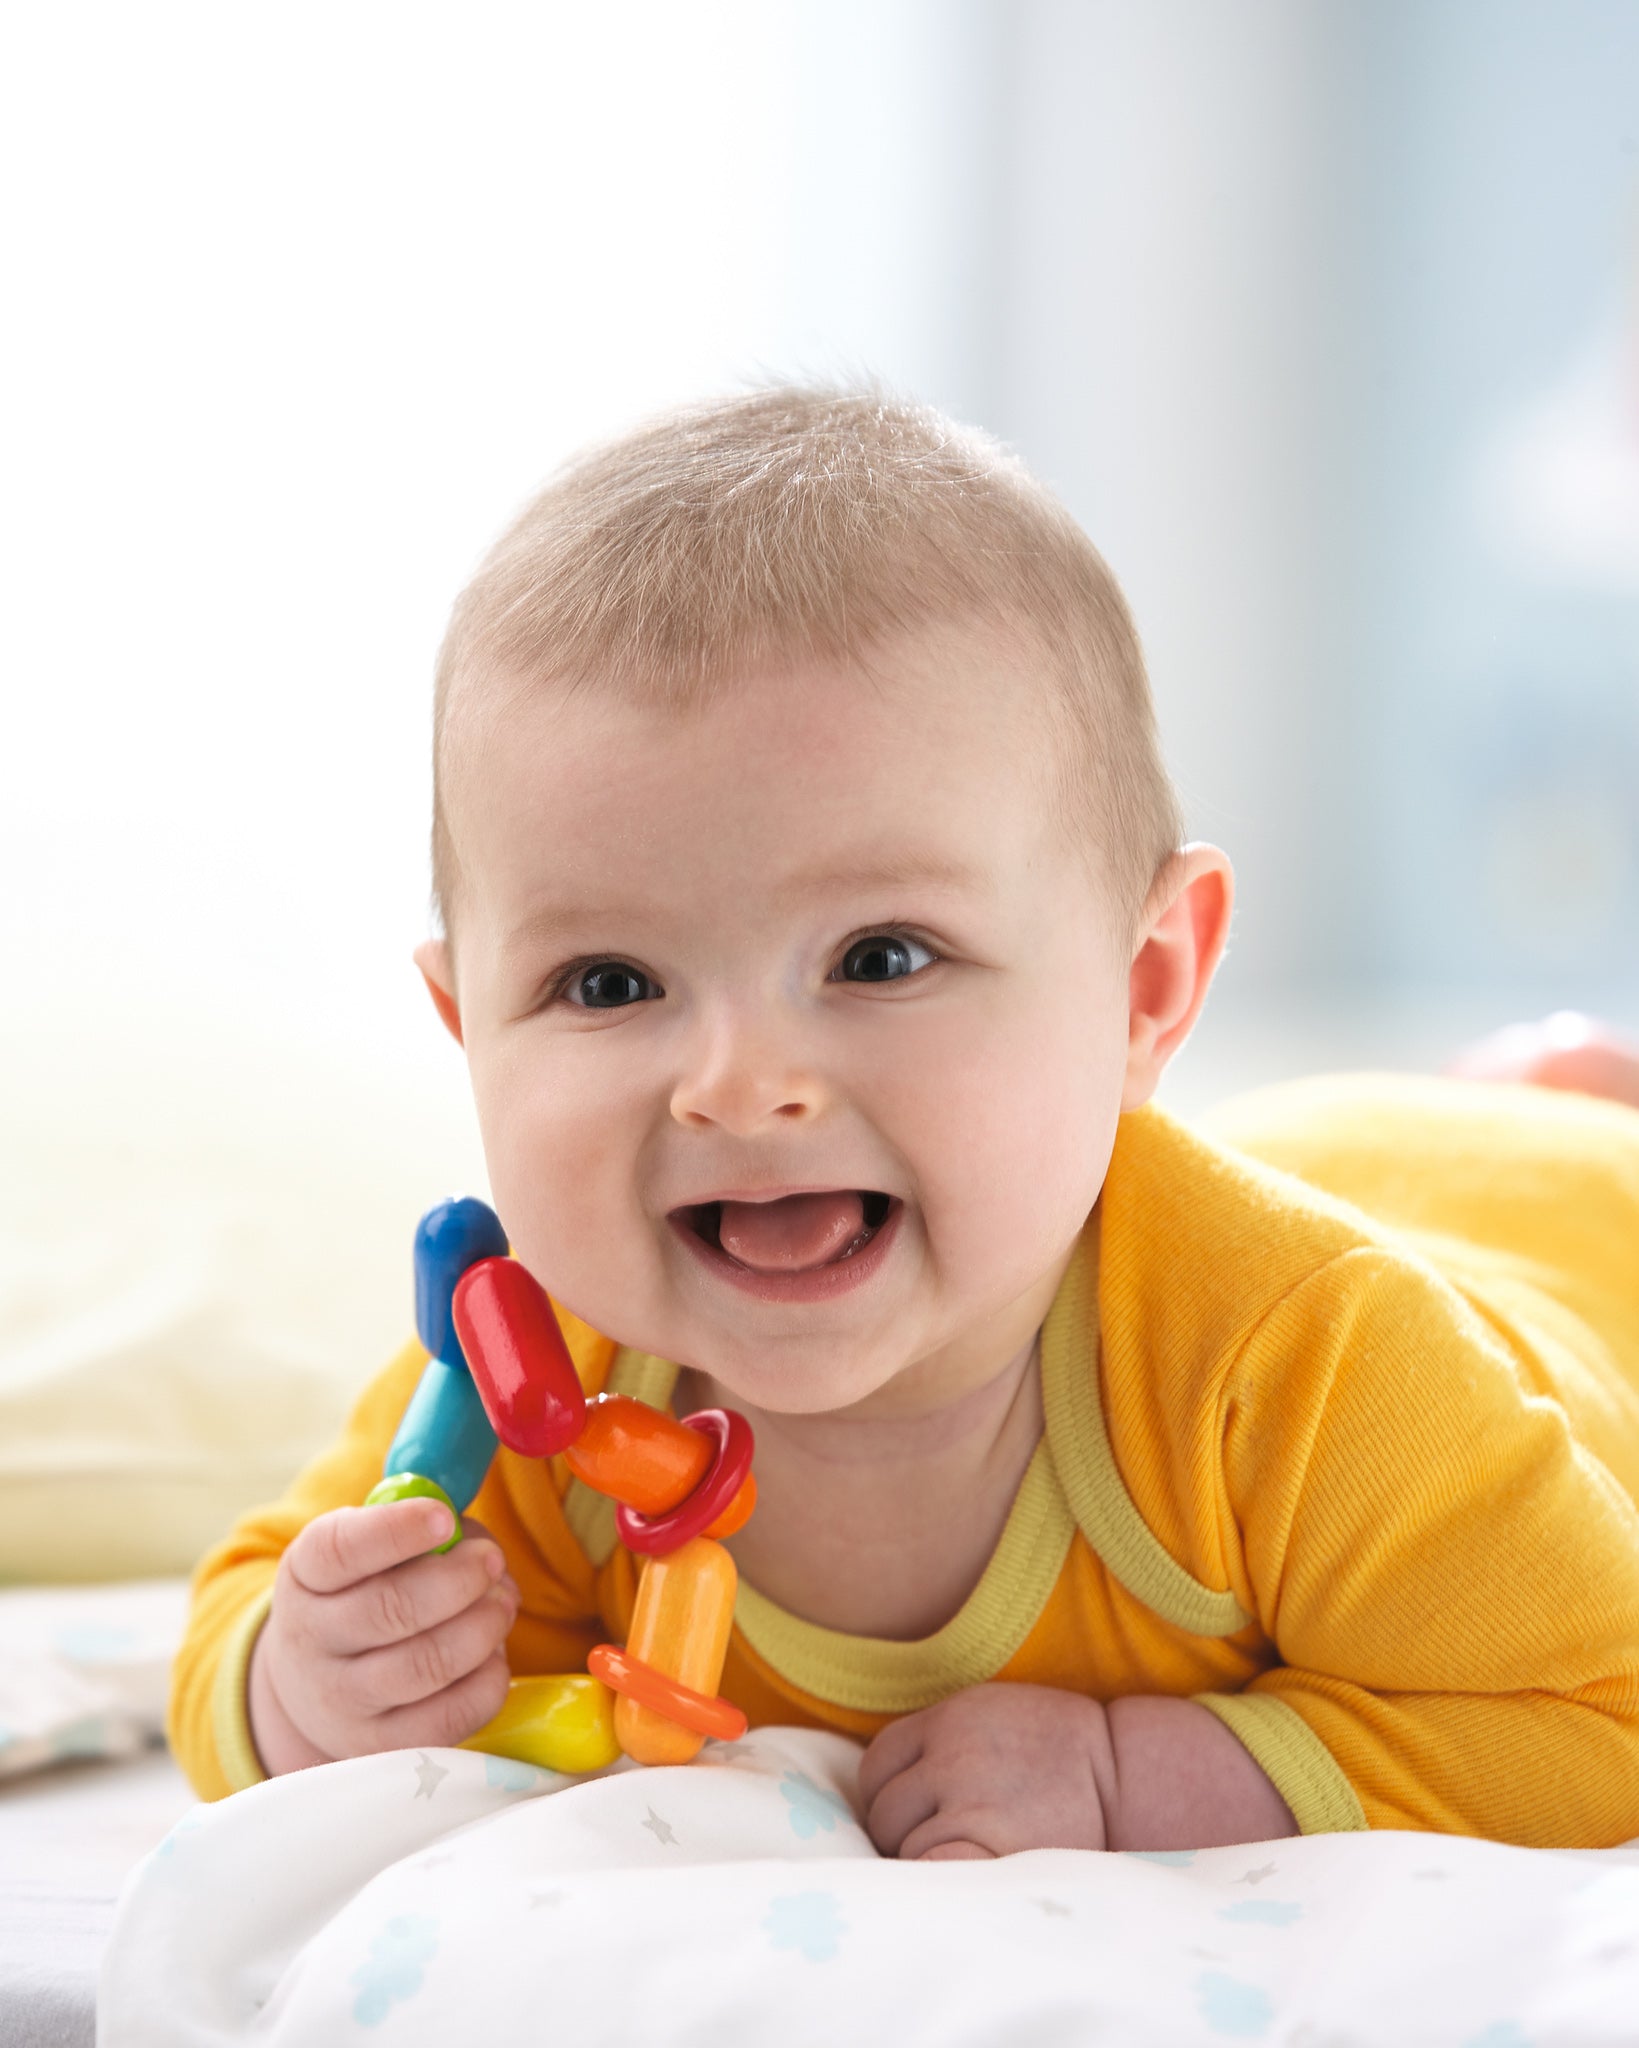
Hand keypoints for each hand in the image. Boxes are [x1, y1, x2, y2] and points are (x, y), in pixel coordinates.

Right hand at [247, 1498, 518, 1774]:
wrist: (314, 1682)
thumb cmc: (362, 1591)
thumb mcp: (368, 1547)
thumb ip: (423, 1528)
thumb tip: (476, 1543)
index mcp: (306, 1574)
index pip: (340, 1549)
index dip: (396, 1530)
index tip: (444, 1517)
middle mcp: (312, 1641)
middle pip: (391, 1610)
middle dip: (459, 1579)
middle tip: (491, 1560)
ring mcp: (343, 1703)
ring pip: (424, 1666)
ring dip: (481, 1627)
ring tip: (502, 1602)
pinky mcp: (381, 1747)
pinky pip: (451, 1716)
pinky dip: (488, 1679)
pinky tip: (492, 1653)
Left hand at [858, 1682, 1110, 1859]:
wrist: (1126, 1776)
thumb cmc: (1057, 1756)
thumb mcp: (991, 1717)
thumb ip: (940, 1739)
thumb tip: (883, 1788)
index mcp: (949, 1717)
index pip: (879, 1764)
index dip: (887, 1797)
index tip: (911, 1818)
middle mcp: (952, 1753)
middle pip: (885, 1810)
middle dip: (903, 1834)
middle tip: (945, 1844)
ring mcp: (969, 1799)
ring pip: (905, 1847)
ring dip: (926, 1862)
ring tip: (970, 1858)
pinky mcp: (990, 1843)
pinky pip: (933, 1870)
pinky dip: (940, 1879)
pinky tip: (962, 1878)